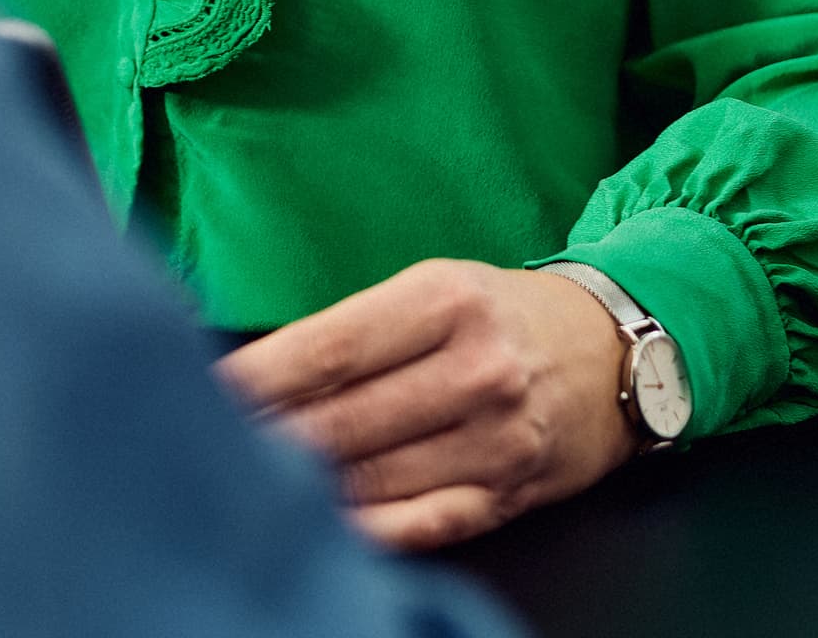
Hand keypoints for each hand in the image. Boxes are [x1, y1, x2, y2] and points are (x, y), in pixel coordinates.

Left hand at [215, 259, 633, 550]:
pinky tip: (324, 522)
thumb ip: (354, 331)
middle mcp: (476, 370)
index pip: (328, 350)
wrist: (615, 354)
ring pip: (375, 479)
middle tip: (208, 447)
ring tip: (250, 484)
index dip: (257, 380)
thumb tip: (259, 376)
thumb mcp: (432, 289)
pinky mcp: (511, 493)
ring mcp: (498, 439)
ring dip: (306, 487)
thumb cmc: (499, 314)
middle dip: (269, 440)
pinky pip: (426, 522)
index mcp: (444, 302)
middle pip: (344, 422)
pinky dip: (370, 528)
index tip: (202, 394)